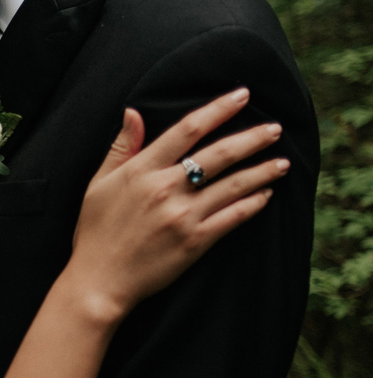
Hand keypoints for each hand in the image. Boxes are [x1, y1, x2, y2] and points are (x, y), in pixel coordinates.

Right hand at [66, 88, 289, 320]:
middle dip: (252, 138)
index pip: (187, 130)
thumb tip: (133, 112)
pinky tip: (266, 195)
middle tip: (274, 129)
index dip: (218, 110)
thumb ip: (121, 147)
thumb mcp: (97, 184)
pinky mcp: (195, 241)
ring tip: (282, 161)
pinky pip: (233, 217)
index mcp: (141, 171)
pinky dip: (253, 203)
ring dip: (262, 171)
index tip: (241, 96)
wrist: (99, 280)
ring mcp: (182, 216)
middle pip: (219, 154)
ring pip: (233, 185)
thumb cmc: (95, 231)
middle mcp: (165, 189)